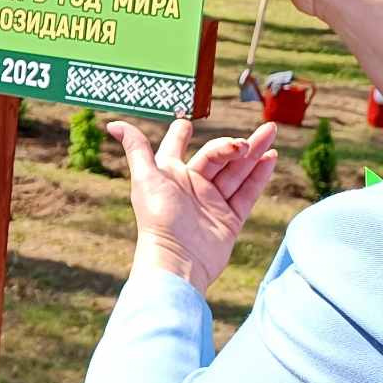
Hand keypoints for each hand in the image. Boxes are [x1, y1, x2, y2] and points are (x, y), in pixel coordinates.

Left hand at [107, 118, 277, 292]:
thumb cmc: (157, 218)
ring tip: (270, 131)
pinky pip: (247, 192)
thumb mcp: (145, 178)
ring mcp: (213, 202)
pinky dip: (259, 175)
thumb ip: (136, 149)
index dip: (180, 134)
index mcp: (170, 174)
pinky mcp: (230, 218)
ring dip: (254, 152)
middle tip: (247, 139)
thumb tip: (112, 124)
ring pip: (237, 171)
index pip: (176, 147)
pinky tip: (270, 157)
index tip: (185, 123)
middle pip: (217, 156)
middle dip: (236, 143)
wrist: (178, 260)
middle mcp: (192, 185)